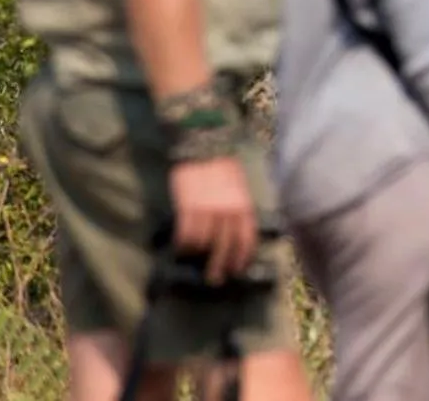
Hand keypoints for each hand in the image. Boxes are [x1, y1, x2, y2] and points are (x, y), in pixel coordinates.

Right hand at [168, 155, 257, 284]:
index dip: (241, 259)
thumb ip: (241, 209)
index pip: (246, 241)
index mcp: (244, 207)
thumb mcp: (241, 188)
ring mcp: (207, 212)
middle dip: (219, 266)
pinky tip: (182, 248)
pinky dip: (183, 245)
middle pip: (224, 248)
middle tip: (214, 279)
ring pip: (203, 244)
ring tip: (194, 259)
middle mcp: (228, 213)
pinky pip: (186, 235)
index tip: (237, 270)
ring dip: (198, 255)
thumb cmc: (224, 168)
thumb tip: (239, 233)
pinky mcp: (188, 209)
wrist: (204, 148)